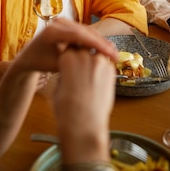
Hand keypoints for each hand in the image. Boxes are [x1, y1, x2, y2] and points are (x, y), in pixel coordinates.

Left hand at [14, 17, 117, 73]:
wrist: (29, 56)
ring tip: (113, 53)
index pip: (80, 36)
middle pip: (85, 31)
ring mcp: (63, 21)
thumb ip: (74, 61)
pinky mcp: (67, 24)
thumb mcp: (57, 65)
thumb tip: (96, 60)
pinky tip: (105, 49)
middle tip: (115, 55)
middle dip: (102, 43)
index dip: (97, 45)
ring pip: (87, 31)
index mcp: (53, 31)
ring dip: (101, 42)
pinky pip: (84, 31)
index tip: (110, 54)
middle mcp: (58, 22)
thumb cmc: (40, 63)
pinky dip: (95, 40)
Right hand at [53, 47, 115, 161]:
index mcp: (67, 58)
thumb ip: (65, 73)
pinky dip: (104, 68)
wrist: (84, 124)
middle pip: (85, 47)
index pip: (70, 46)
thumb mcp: (58, 87)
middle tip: (82, 67)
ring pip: (98, 53)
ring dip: (95, 60)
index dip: (71, 52)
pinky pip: (107, 63)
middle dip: (83, 54)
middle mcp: (84, 56)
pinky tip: (99, 81)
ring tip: (91, 75)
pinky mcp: (111, 71)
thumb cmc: (67, 110)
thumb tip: (69, 71)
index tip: (72, 59)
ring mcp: (99, 63)